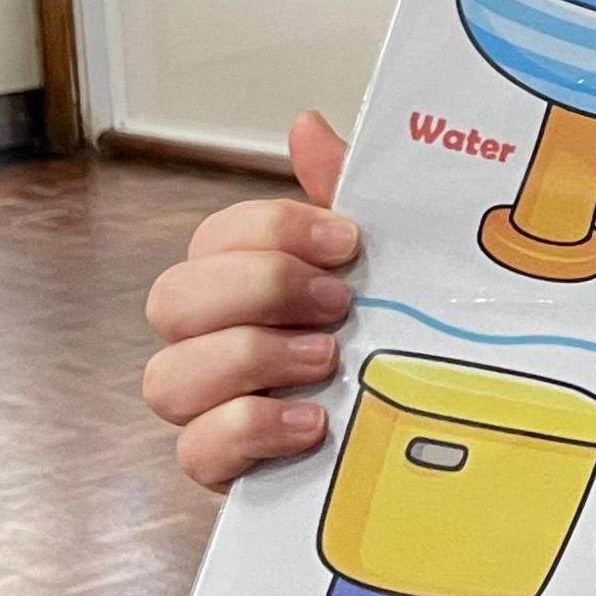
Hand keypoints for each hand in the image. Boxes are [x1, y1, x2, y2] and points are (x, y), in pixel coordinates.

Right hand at [142, 111, 362, 489]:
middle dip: (258, 291)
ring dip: (248, 359)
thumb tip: (306, 125)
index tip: (348, 243)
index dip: (272, 232)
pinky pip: (194, 451)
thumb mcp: (384, 259)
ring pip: (165, 378)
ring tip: (325, 360)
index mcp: (243, 282)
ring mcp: (209, 408)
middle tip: (337, 304)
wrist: (430, 430)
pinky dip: (249, 429)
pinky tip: (311, 420)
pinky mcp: (224, 470)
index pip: (213, 239)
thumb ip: (340, 193)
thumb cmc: (393, 335)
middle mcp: (210, 341)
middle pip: (170, 299)